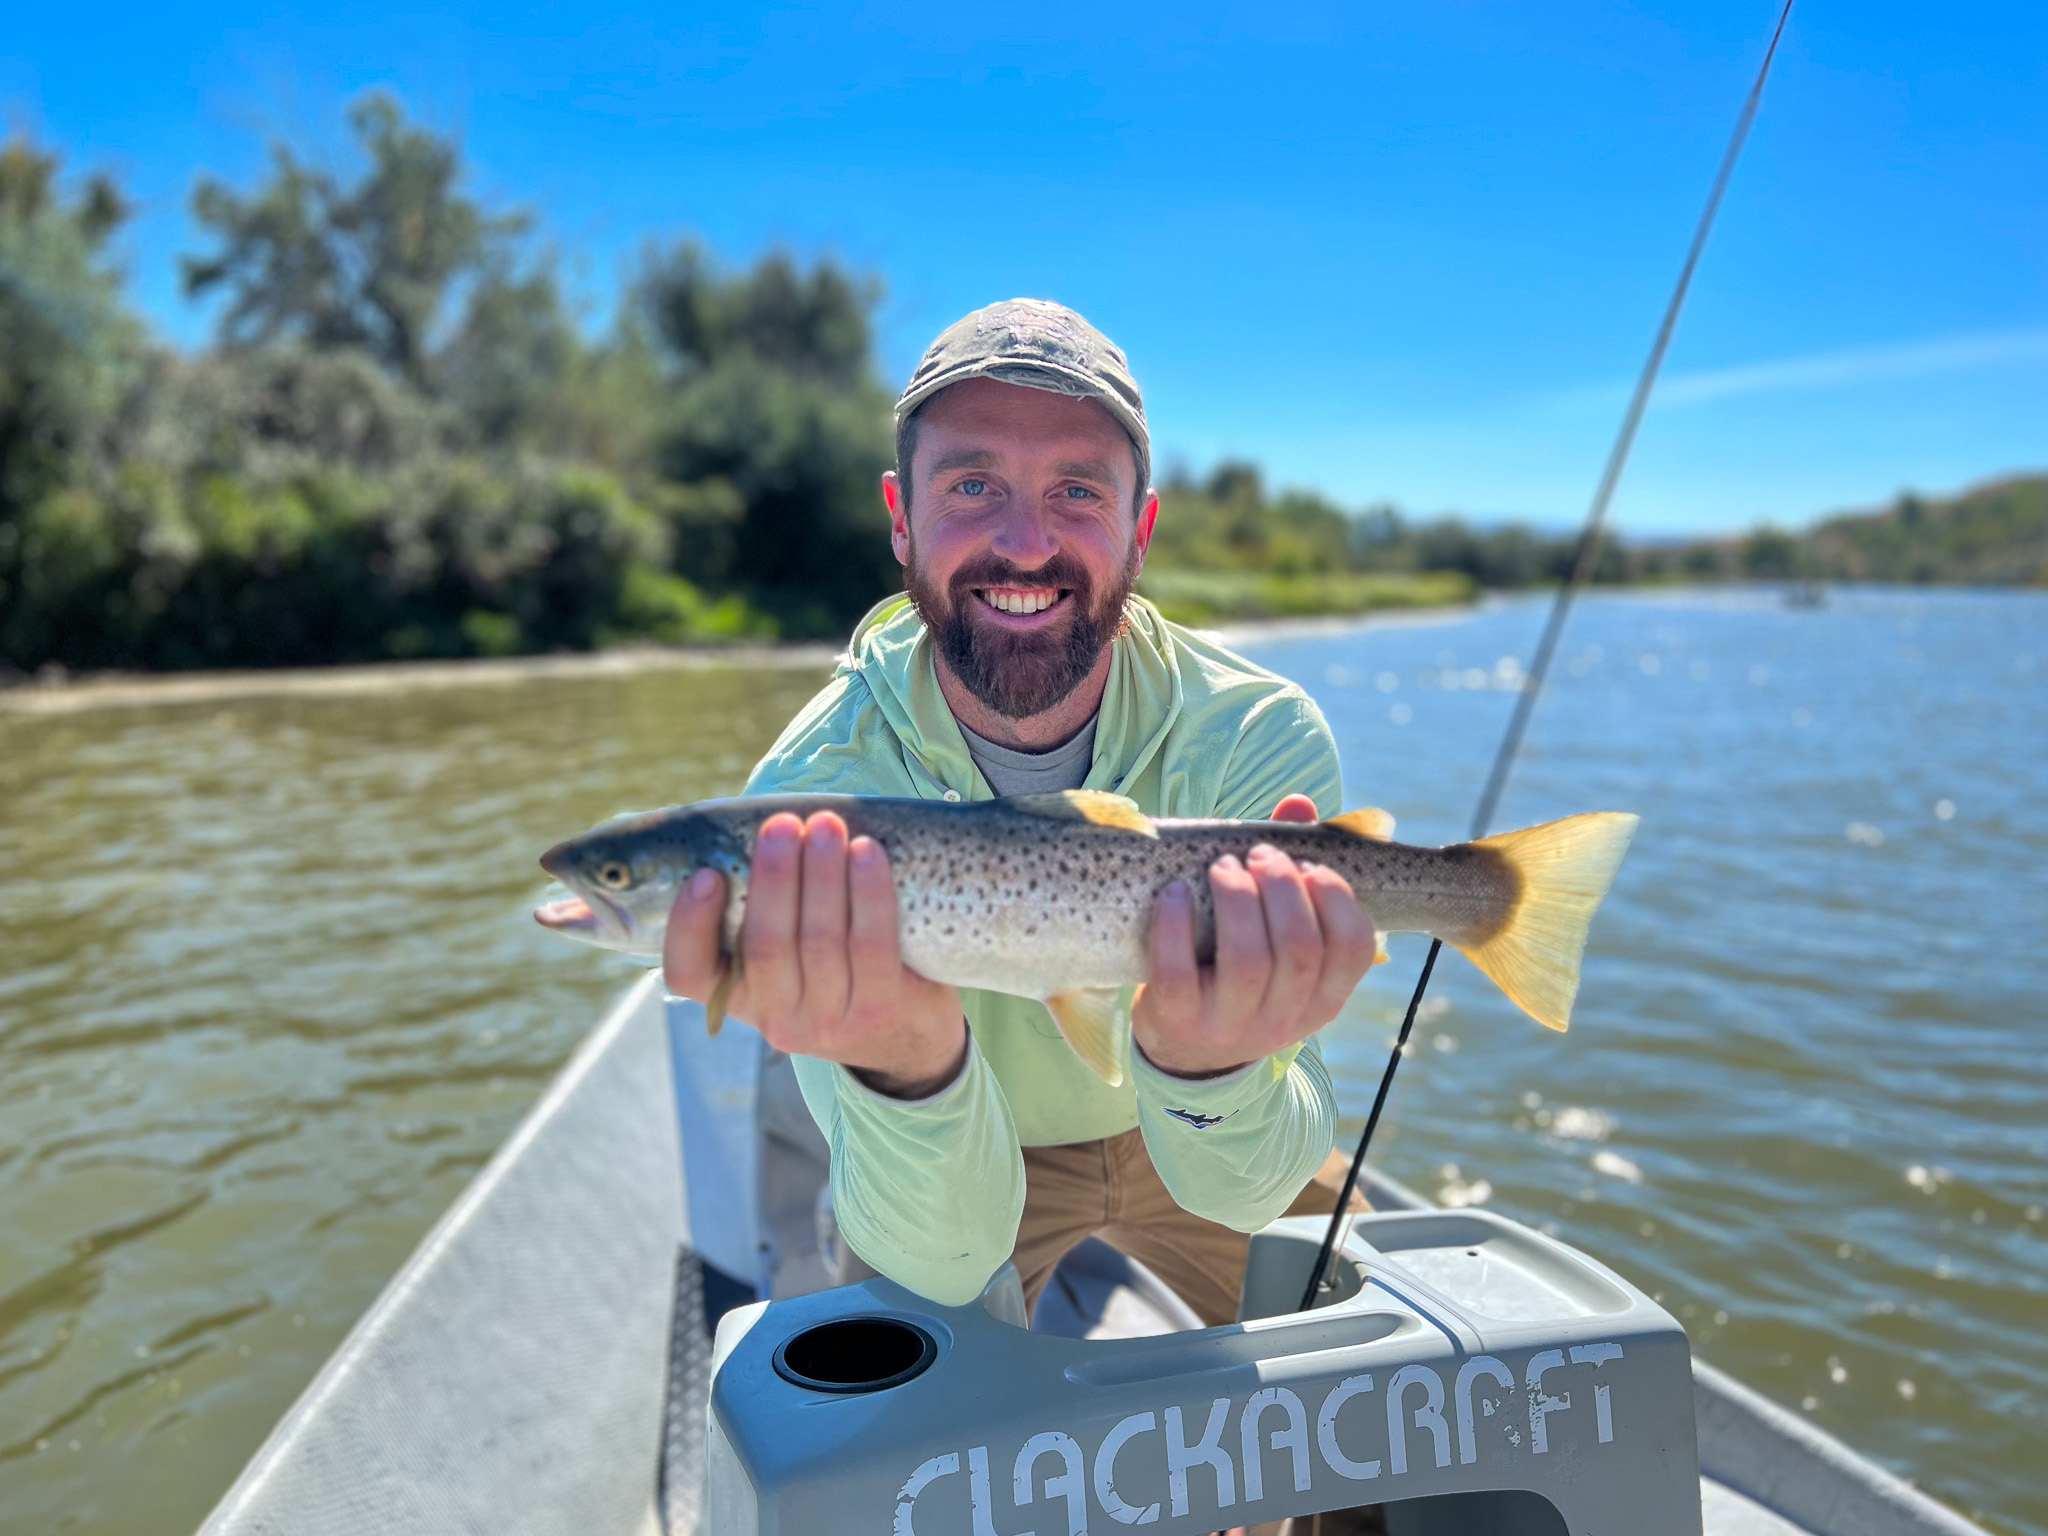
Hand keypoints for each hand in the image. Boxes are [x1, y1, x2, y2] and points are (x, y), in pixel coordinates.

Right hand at [661, 811, 967, 1096]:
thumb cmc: (838, 970)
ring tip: (827, 826)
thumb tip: (760, 831)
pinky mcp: (880, 1011)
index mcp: (739, 999)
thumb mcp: (790, 959)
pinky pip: (872, 944)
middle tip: (783, 824)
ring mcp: (830, 1022)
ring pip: (819, 940)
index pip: (689, 973)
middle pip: (765, 946)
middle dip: (774, 876)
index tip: (707, 873)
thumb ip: (767, 910)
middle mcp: (778, 1020)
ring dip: (822, 873)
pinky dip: (868, 893)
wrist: (909, 1035)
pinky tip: (867, 853)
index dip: (688, 925)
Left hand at [1133, 793, 1377, 1077]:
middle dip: (1280, 888)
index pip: (1355, 947)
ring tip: (1221, 867)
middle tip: (1256, 856)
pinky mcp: (1179, 1022)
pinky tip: (1173, 894)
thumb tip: (1299, 804)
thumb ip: (1291, 870)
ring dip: (1236, 901)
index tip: (1309, 866)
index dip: (1337, 898)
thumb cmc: (1238, 971)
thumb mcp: (1275, 938)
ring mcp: (1233, 1025)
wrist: (1185, 1051)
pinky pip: (1178, 974)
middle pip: (1299, 948)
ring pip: (1248, 962)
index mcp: (1324, 995)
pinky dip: (1175, 927)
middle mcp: (1286, 1017)